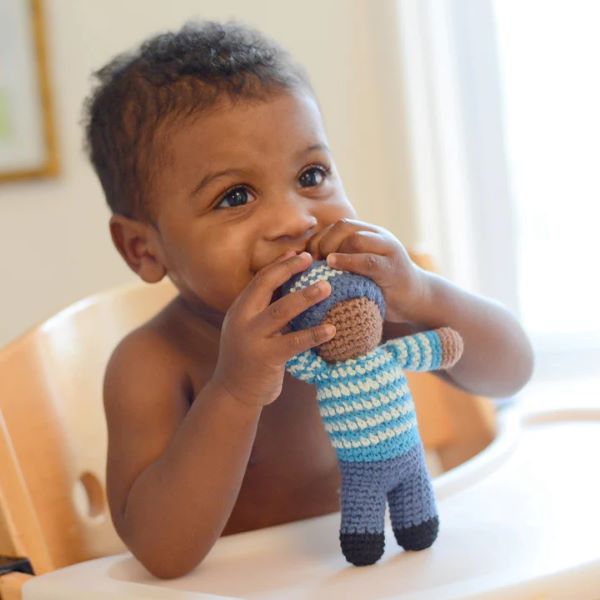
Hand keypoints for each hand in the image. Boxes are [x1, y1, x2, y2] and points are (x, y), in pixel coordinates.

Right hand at [212, 252, 335, 407]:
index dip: (280, 264)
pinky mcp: (266, 357)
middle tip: (312, 260)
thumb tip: (289, 282)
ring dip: (305, 297)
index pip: (260, 279)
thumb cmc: (248, 358)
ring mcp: (252, 338)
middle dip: (289, 269)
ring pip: (281, 311)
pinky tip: (331, 329)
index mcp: (240, 309)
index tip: (300, 253)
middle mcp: (242, 319)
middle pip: (266, 286)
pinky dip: (314, 334)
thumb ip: (265, 308)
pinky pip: (294, 342)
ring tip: (327, 287)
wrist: (233, 393)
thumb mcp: (250, 328)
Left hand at [307, 218, 427, 323]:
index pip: (339, 226)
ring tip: (322, 263)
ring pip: (356, 238)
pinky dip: (348, 261)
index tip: (307, 257)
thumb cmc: (382, 288)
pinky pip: (368, 260)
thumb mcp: (360, 270)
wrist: (417, 300)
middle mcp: (378, 237)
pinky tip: (333, 264)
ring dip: (334, 249)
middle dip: (323, 242)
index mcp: (369, 235)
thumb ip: (342, 262)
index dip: (319, 238)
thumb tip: (307, 266)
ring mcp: (388, 251)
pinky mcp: (393, 268)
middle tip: (312, 261)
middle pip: (344, 226)